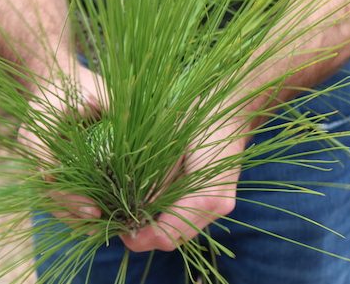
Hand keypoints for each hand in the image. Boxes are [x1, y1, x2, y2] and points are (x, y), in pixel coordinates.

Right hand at [18, 62, 106, 221]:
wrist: (60, 80)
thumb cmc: (81, 84)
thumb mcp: (96, 90)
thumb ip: (109, 107)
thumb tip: (136, 127)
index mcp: (38, 133)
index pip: (48, 171)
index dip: (69, 192)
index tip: (92, 205)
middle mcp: (34, 152)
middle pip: (48, 192)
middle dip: (73, 209)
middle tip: (99, 219)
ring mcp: (39, 163)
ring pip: (51, 199)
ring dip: (73, 216)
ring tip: (99, 230)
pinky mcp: (50, 170)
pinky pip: (57, 196)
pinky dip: (73, 211)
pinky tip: (94, 224)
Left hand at [121, 118, 247, 251]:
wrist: (229, 110)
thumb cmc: (197, 121)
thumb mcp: (169, 149)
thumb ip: (156, 184)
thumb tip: (134, 211)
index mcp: (208, 195)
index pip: (168, 234)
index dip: (141, 238)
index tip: (120, 231)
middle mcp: (218, 207)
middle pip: (175, 239)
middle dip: (147, 237)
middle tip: (122, 225)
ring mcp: (222, 206)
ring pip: (182, 233)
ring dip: (158, 230)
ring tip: (134, 216)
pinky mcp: (219, 201)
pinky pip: (190, 220)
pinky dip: (170, 219)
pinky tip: (153, 207)